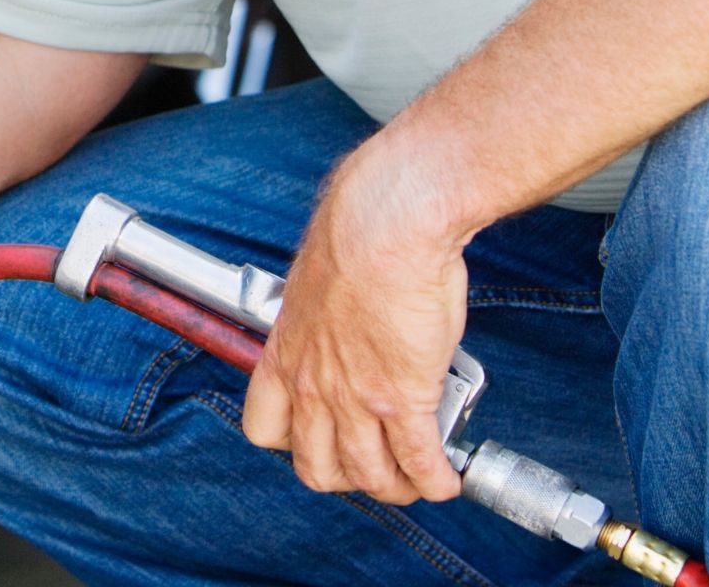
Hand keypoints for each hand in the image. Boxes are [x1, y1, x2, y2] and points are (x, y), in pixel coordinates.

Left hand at [240, 145, 468, 505]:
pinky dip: (435, 480)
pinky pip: (419, 462)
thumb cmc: (357, 240)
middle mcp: (313, 384)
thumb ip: (327, 325)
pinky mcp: (403, 399)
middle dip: (346, 478)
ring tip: (414, 478)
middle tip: (371, 466)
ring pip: (368, 475)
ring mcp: (356, 397)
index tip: (318, 439)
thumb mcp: (318, 290)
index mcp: (286, 354)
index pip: (264, 428)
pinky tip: (445, 478)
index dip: (292, 444)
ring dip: (394, 486)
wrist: (384, 224)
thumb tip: (350, 331)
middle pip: (316, 468)